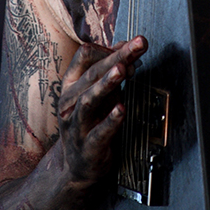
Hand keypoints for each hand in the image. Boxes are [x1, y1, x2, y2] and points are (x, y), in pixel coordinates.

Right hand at [56, 36, 146, 185]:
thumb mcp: (99, 92)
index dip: (109, 48)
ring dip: (106, 83)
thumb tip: (126, 45)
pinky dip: (111, 119)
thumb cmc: (91, 122)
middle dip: (117, 57)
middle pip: (92, 73)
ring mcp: (77, 124)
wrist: (77, 165)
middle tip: (138, 44)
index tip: (130, 48)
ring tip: (122, 70)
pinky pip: (99, 132)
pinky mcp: (88, 146)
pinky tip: (122, 109)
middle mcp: (70, 101)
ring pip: (89, 99)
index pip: (85, 56)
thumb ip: (111, 70)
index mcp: (71, 85)